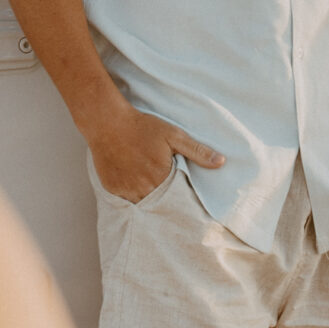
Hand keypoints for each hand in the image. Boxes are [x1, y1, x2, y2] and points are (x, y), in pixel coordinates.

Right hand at [84, 105, 224, 203]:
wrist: (107, 122)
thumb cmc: (142, 127)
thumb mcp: (174, 135)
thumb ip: (197, 151)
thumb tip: (221, 162)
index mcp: (161, 178)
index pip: (179, 199)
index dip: (183, 199)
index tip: (189, 201)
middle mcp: (143, 189)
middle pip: (160, 205)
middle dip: (167, 203)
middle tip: (171, 196)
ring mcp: (126, 191)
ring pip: (143, 204)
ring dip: (150, 200)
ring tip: (154, 190)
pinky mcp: (112, 189)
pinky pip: (126, 199)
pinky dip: (133, 195)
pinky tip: (135, 184)